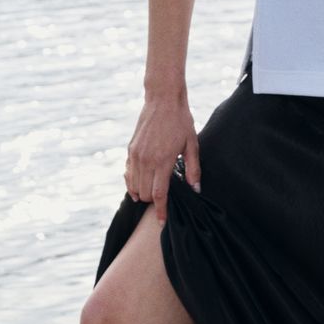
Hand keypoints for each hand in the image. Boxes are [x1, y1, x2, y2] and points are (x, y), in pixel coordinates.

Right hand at [125, 91, 201, 225]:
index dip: (161, 211)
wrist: (162, 100)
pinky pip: (128, 174)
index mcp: (163, 160)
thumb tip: (195, 189)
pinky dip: (133, 182)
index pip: (159, 194)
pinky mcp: (130, 150)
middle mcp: (146, 160)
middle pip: (145, 193)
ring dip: (142, 193)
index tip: (162, 222)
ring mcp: (136, 155)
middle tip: (163, 202)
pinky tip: (141, 183)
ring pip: (134, 186)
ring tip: (151, 195)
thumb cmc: (181, 121)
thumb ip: (193, 169)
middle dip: (153, 202)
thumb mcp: (192, 144)